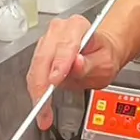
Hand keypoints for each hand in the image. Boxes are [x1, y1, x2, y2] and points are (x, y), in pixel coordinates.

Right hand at [25, 15, 127, 129]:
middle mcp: (58, 30)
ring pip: (36, 66)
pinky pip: (34, 73)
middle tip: (44, 106)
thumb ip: (90, 64)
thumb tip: (77, 64)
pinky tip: (41, 105)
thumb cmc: (102, 56)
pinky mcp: (40, 54)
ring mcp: (47, 41)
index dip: (59, 64)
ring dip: (37, 90)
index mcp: (77, 26)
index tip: (55, 81)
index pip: (65, 45)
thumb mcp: (105, 63)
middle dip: (42, 84)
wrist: (98, 54)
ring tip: (43, 112)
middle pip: (44, 57)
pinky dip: (36, 90)